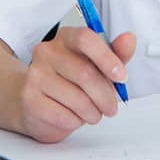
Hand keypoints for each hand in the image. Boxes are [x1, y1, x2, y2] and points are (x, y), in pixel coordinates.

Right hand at [17, 27, 135, 143]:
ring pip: (77, 98)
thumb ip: (115, 53)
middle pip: (85, 73)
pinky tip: (74, 117)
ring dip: (93, 112)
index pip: (85, 39)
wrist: (34, 101)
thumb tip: (129, 39)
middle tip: (111, 106)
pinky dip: (76, 121)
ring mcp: (35, 75)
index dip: (106, 58)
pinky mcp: (30, 99)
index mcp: (65, 38)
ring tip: (93, 113)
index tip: (121, 76)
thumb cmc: (69, 81)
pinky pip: (64, 116)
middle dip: (105, 96)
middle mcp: (47, 52)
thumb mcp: (95, 65)